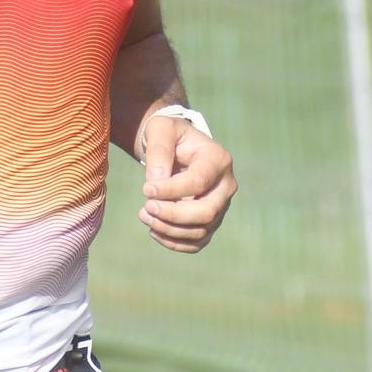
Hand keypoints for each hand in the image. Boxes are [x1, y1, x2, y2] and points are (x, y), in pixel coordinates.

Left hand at [138, 111, 237, 252]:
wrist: (177, 147)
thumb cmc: (169, 135)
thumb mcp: (161, 129)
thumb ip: (159, 150)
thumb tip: (156, 181)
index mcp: (219, 159)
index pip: (198, 182)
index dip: (170, 190)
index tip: (145, 189)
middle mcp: (226, 185)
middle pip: (206, 211)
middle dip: (172, 214)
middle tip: (146, 208)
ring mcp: (221, 206)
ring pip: (201, 230)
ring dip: (169, 229)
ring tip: (145, 215)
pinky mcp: (212, 222)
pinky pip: (197, 242)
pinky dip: (174, 242)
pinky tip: (154, 229)